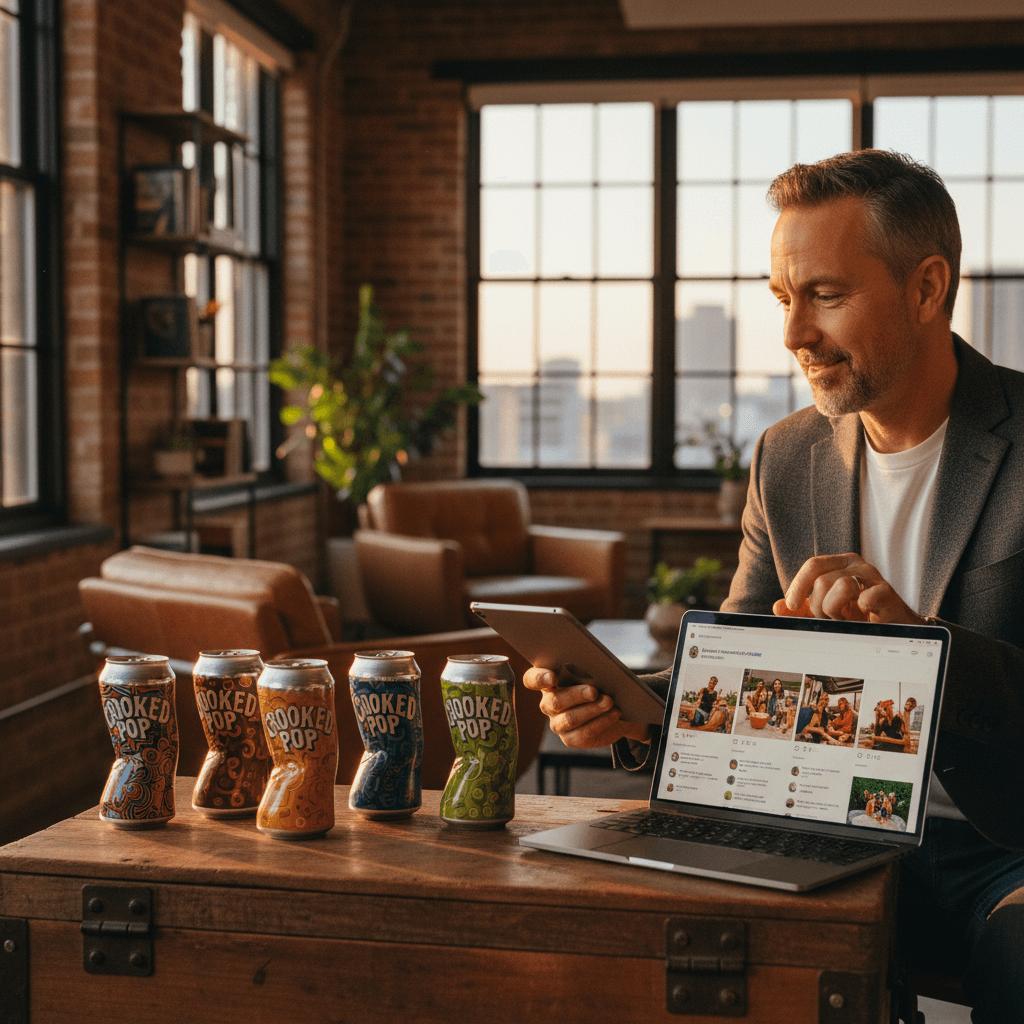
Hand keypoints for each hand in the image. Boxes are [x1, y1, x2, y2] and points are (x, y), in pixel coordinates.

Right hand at [522, 667, 650, 747]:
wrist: (614, 709)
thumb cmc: (600, 683)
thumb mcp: (592, 674)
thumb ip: (587, 669)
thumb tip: (594, 670)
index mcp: (547, 682)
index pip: (531, 679)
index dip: (539, 678)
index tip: (553, 677)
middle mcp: (548, 704)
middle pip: (554, 701)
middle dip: (576, 695)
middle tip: (594, 691)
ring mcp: (557, 724)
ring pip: (570, 719)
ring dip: (592, 709)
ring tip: (609, 702)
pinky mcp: (570, 740)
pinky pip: (584, 733)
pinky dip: (602, 721)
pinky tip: (614, 713)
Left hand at [771, 553, 925, 624]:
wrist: (893, 626)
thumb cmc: (859, 614)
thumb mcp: (825, 609)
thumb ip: (802, 608)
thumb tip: (777, 607)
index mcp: (840, 564)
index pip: (813, 565)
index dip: (799, 586)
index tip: (793, 605)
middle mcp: (856, 566)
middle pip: (823, 580)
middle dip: (819, 605)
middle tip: (827, 619)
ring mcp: (873, 577)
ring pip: (842, 585)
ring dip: (835, 609)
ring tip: (842, 620)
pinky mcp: (887, 593)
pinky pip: (867, 597)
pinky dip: (858, 611)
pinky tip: (859, 619)